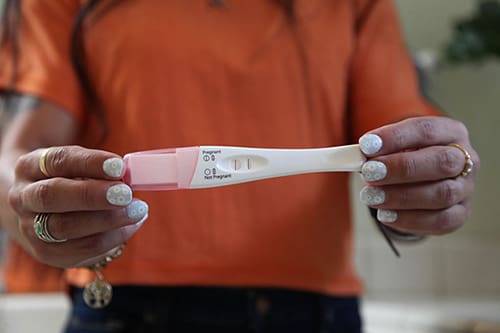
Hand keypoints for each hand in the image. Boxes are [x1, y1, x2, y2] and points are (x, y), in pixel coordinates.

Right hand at [8, 146, 147, 267]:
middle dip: (92, 195)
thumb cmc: (68, 179)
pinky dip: (111, 238)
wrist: (39, 208)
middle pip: (52, 196)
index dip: (89, 163)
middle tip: (126, 194)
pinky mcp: (47, 253)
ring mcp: (30, 228)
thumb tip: (128, 175)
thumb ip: (99, 168)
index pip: (58, 161)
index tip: (119, 166)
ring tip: (138, 210)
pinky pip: (80, 250)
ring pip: (65, 227)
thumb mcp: (77, 165)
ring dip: (107, 220)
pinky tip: (132, 225)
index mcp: (30, 167)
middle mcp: (23, 197)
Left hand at [358, 116, 478, 235]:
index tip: (366, 145)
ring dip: (401, 196)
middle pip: (441, 162)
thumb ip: (376, 150)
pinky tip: (385, 215)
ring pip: (441, 194)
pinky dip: (409, 220)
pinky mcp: (460, 214)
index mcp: (450, 132)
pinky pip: (439, 220)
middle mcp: (465, 159)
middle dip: (401, 168)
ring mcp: (465, 188)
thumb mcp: (391, 146)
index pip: (426, 130)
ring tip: (370, 197)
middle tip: (369, 173)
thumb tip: (352, 158)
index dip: (395, 138)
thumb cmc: (404, 156)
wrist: (421, 178)